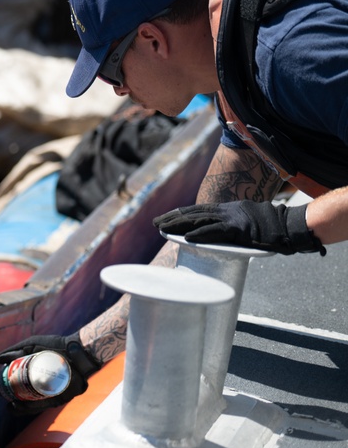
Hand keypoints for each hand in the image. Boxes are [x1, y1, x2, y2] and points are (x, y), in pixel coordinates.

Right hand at [0, 332, 100, 413]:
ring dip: (23, 409)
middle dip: (16, 404)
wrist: (75, 349)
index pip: (23, 387)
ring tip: (12, 406)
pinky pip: (47, 405)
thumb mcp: (32, 345)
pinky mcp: (63, 398)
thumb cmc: (55, 345)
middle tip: (7, 400)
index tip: (2, 390)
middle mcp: (46, 387)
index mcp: (38, 377)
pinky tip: (24, 406)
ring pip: (36, 405)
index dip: (11, 391)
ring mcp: (54, 393)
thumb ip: (15, 350)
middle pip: (28, 398)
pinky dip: (35, 408)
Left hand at [153, 201, 324, 255]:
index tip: (164, 217)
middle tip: (154, 223)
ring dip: (178, 225)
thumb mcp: (248, 223)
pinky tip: (185, 237)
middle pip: (194, 213)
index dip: (180, 213)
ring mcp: (233, 219)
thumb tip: (221, 235)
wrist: (291, 226)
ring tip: (162, 230)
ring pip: (199, 220)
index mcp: (228, 209)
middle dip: (172, 218)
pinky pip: (215, 232)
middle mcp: (227, 211)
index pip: (198, 209)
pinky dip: (199, 234)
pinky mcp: (239, 229)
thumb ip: (232, 227)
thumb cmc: (273, 228)